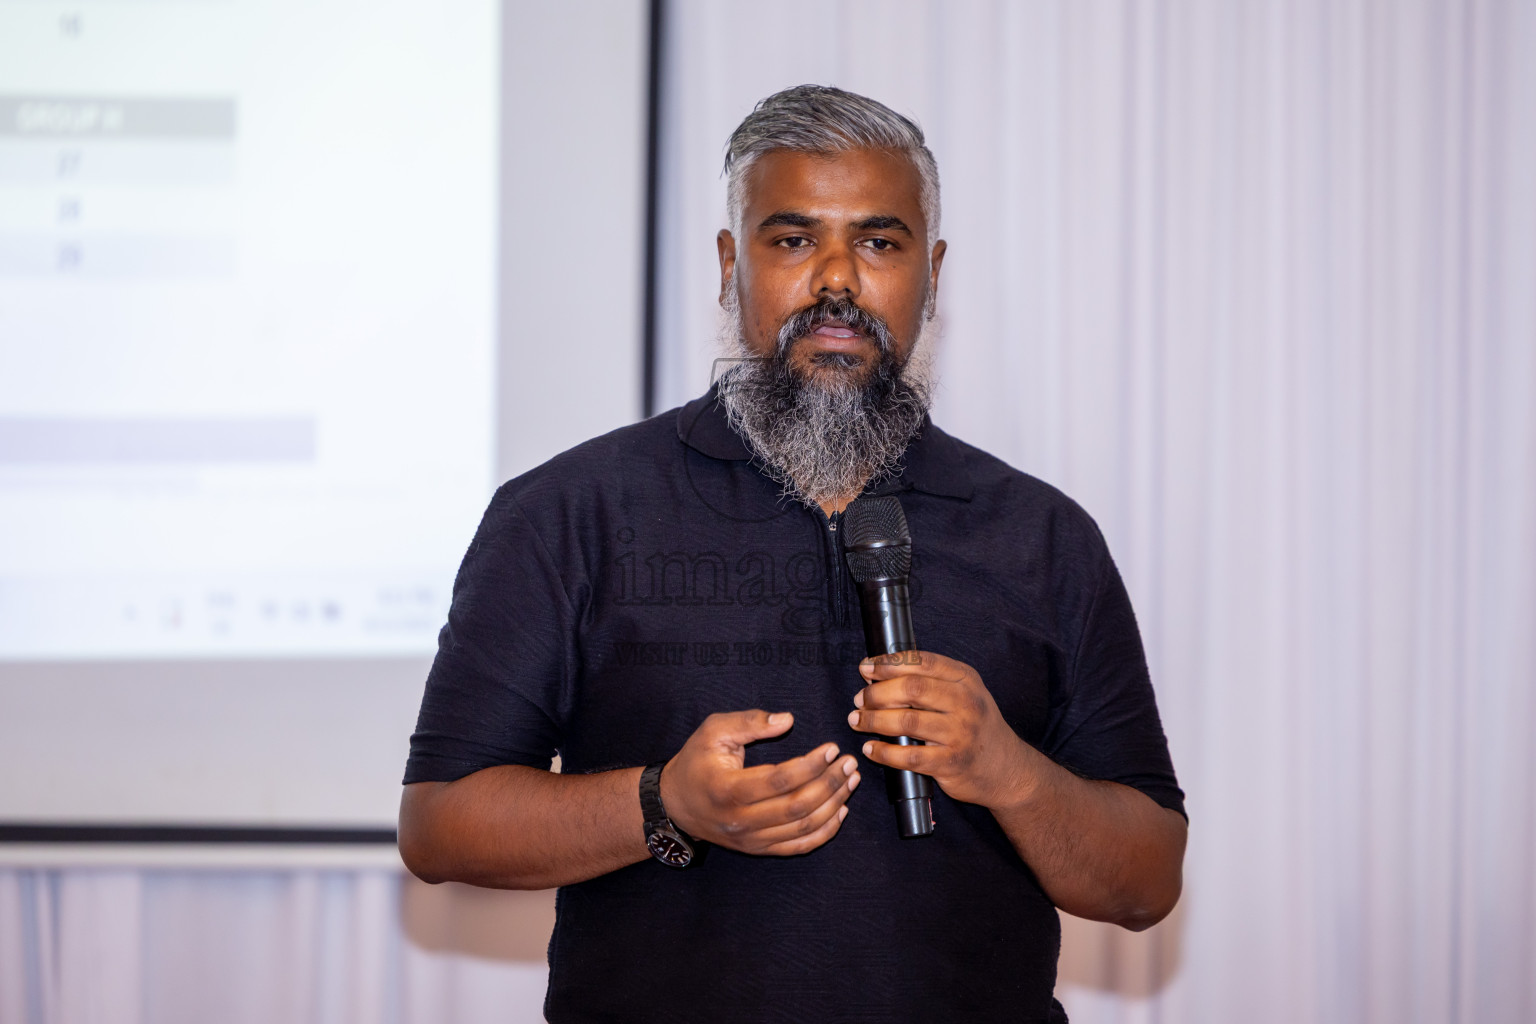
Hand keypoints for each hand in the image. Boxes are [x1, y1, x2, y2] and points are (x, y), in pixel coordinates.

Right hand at [660, 710, 860, 855]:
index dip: (811, 765)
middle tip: (850, 762)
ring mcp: (752, 840)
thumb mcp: (713, 731)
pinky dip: (825, 831)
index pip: (780, 780)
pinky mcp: (760, 849)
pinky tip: (840, 810)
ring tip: (851, 780)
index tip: (832, 748)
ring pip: (804, 828)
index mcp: (729, 789)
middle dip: (831, 784)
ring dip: (834, 804)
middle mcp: (741, 820)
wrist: (677, 805)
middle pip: (798, 806)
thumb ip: (749, 722)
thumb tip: (788, 720)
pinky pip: (800, 846)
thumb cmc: (697, 762)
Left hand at [848, 651, 1030, 808]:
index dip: (889, 663)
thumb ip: (927, 682)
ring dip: (874, 720)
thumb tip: (875, 674)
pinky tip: (871, 749)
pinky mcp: (952, 763)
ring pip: (907, 721)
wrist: (1006, 768)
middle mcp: (966, 703)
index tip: (866, 666)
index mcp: (966, 679)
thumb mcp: (963, 694)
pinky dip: (884, 752)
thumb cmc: (975, 727)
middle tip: (860, 699)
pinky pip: (909, 756)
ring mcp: (960, 734)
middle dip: (877, 692)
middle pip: (912, 689)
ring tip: (858, 720)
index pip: (922, 662)